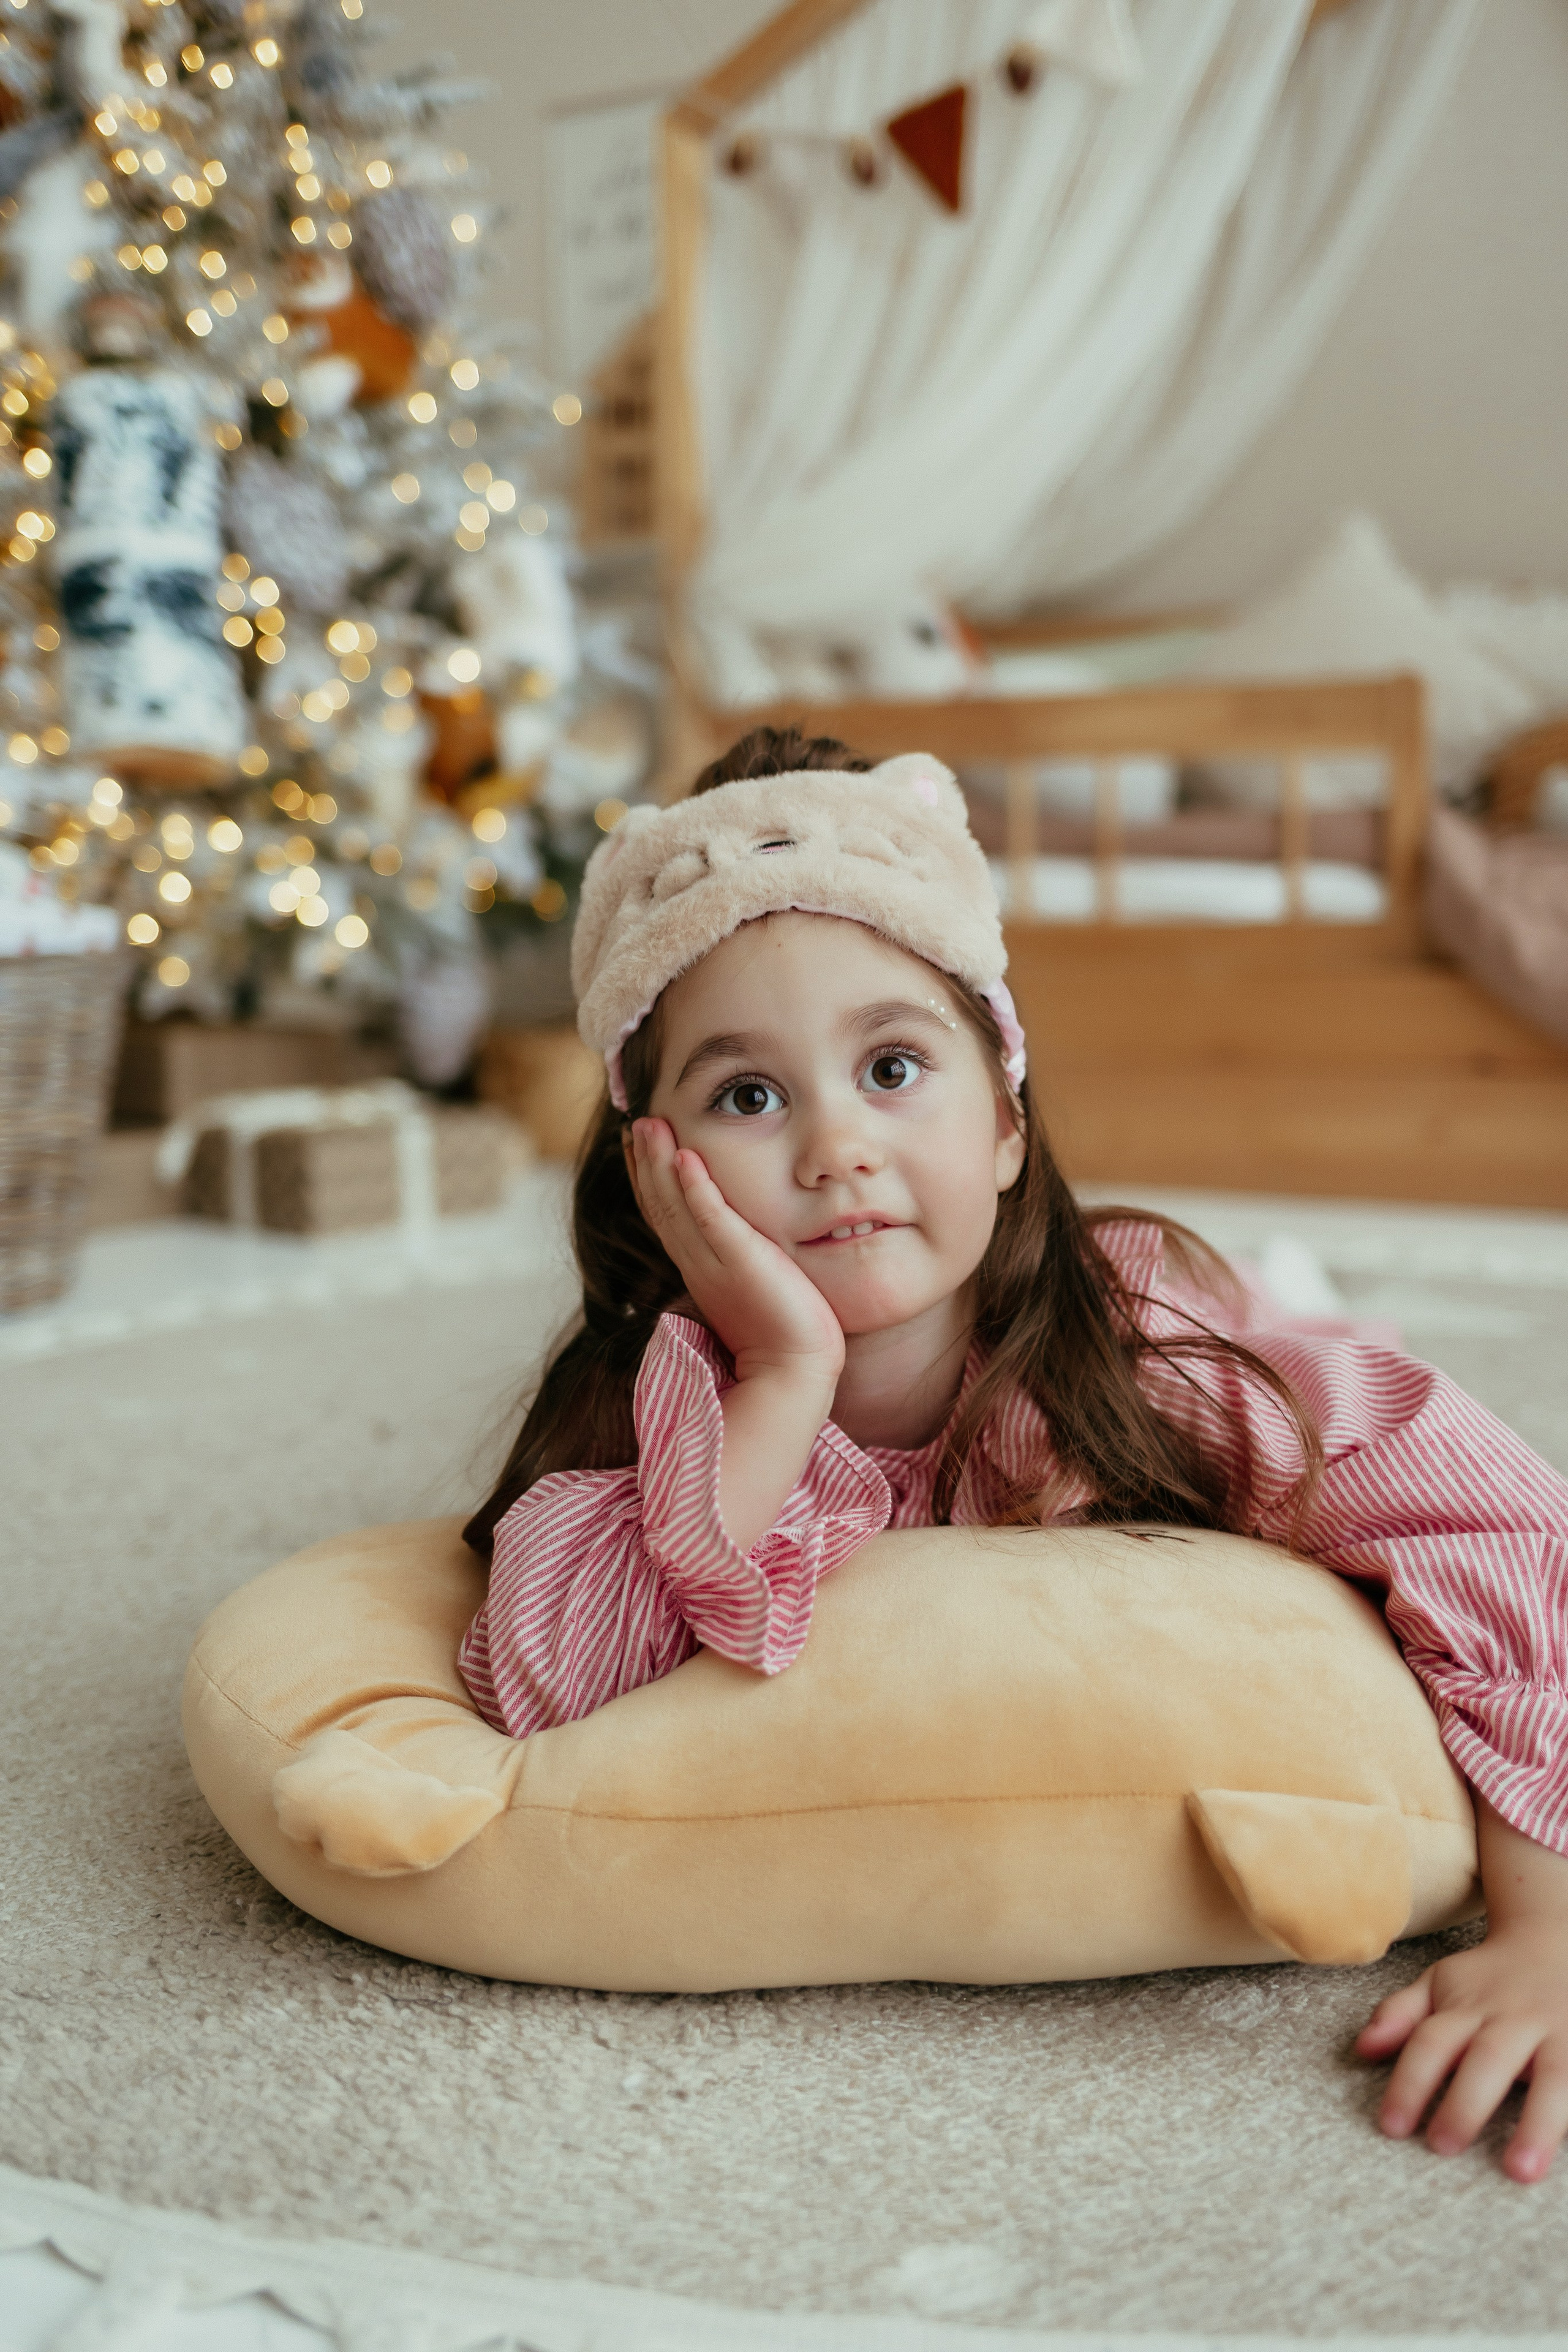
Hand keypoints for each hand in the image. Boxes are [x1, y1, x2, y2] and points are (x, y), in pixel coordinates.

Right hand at [629, 1118, 843, 1388]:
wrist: (795, 1372)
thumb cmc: (784, 1333)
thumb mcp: (753, 1285)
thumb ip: (740, 1260)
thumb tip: (741, 1240)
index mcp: (700, 1269)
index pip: (666, 1216)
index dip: (648, 1180)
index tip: (638, 1145)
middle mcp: (699, 1264)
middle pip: (661, 1205)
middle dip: (645, 1162)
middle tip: (636, 1123)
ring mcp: (715, 1265)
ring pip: (675, 1207)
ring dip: (659, 1164)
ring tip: (649, 1124)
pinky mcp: (740, 1265)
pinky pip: (711, 1221)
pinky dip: (696, 1189)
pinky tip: (684, 1158)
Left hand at [1357, 1801, 1567, 2181]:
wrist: (1554, 1940)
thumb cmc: (1489, 1978)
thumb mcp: (1441, 1983)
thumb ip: (1401, 2013)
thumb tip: (1362, 2049)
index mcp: (1470, 2006)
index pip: (1432, 2043)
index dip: (1409, 2083)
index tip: (1391, 2127)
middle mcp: (1515, 2019)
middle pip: (1487, 2059)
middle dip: (1465, 2104)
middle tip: (1441, 2146)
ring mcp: (1561, 2033)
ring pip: (1554, 2077)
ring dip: (1537, 2124)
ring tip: (1520, 2170)